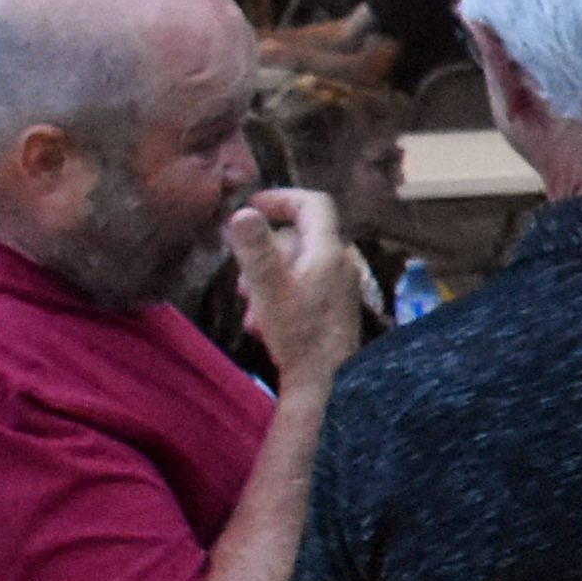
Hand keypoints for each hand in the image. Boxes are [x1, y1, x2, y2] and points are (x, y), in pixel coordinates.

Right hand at [225, 187, 369, 385]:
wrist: (330, 382)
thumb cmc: (299, 334)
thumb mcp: (268, 288)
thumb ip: (255, 250)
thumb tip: (241, 214)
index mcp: (328, 250)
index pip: (312, 204)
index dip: (281, 198)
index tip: (252, 207)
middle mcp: (340, 262)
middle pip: (297, 238)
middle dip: (263, 254)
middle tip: (241, 280)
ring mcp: (341, 286)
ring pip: (296, 266)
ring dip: (267, 281)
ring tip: (249, 308)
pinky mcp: (336, 307)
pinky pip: (304, 288)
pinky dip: (280, 297)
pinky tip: (263, 324)